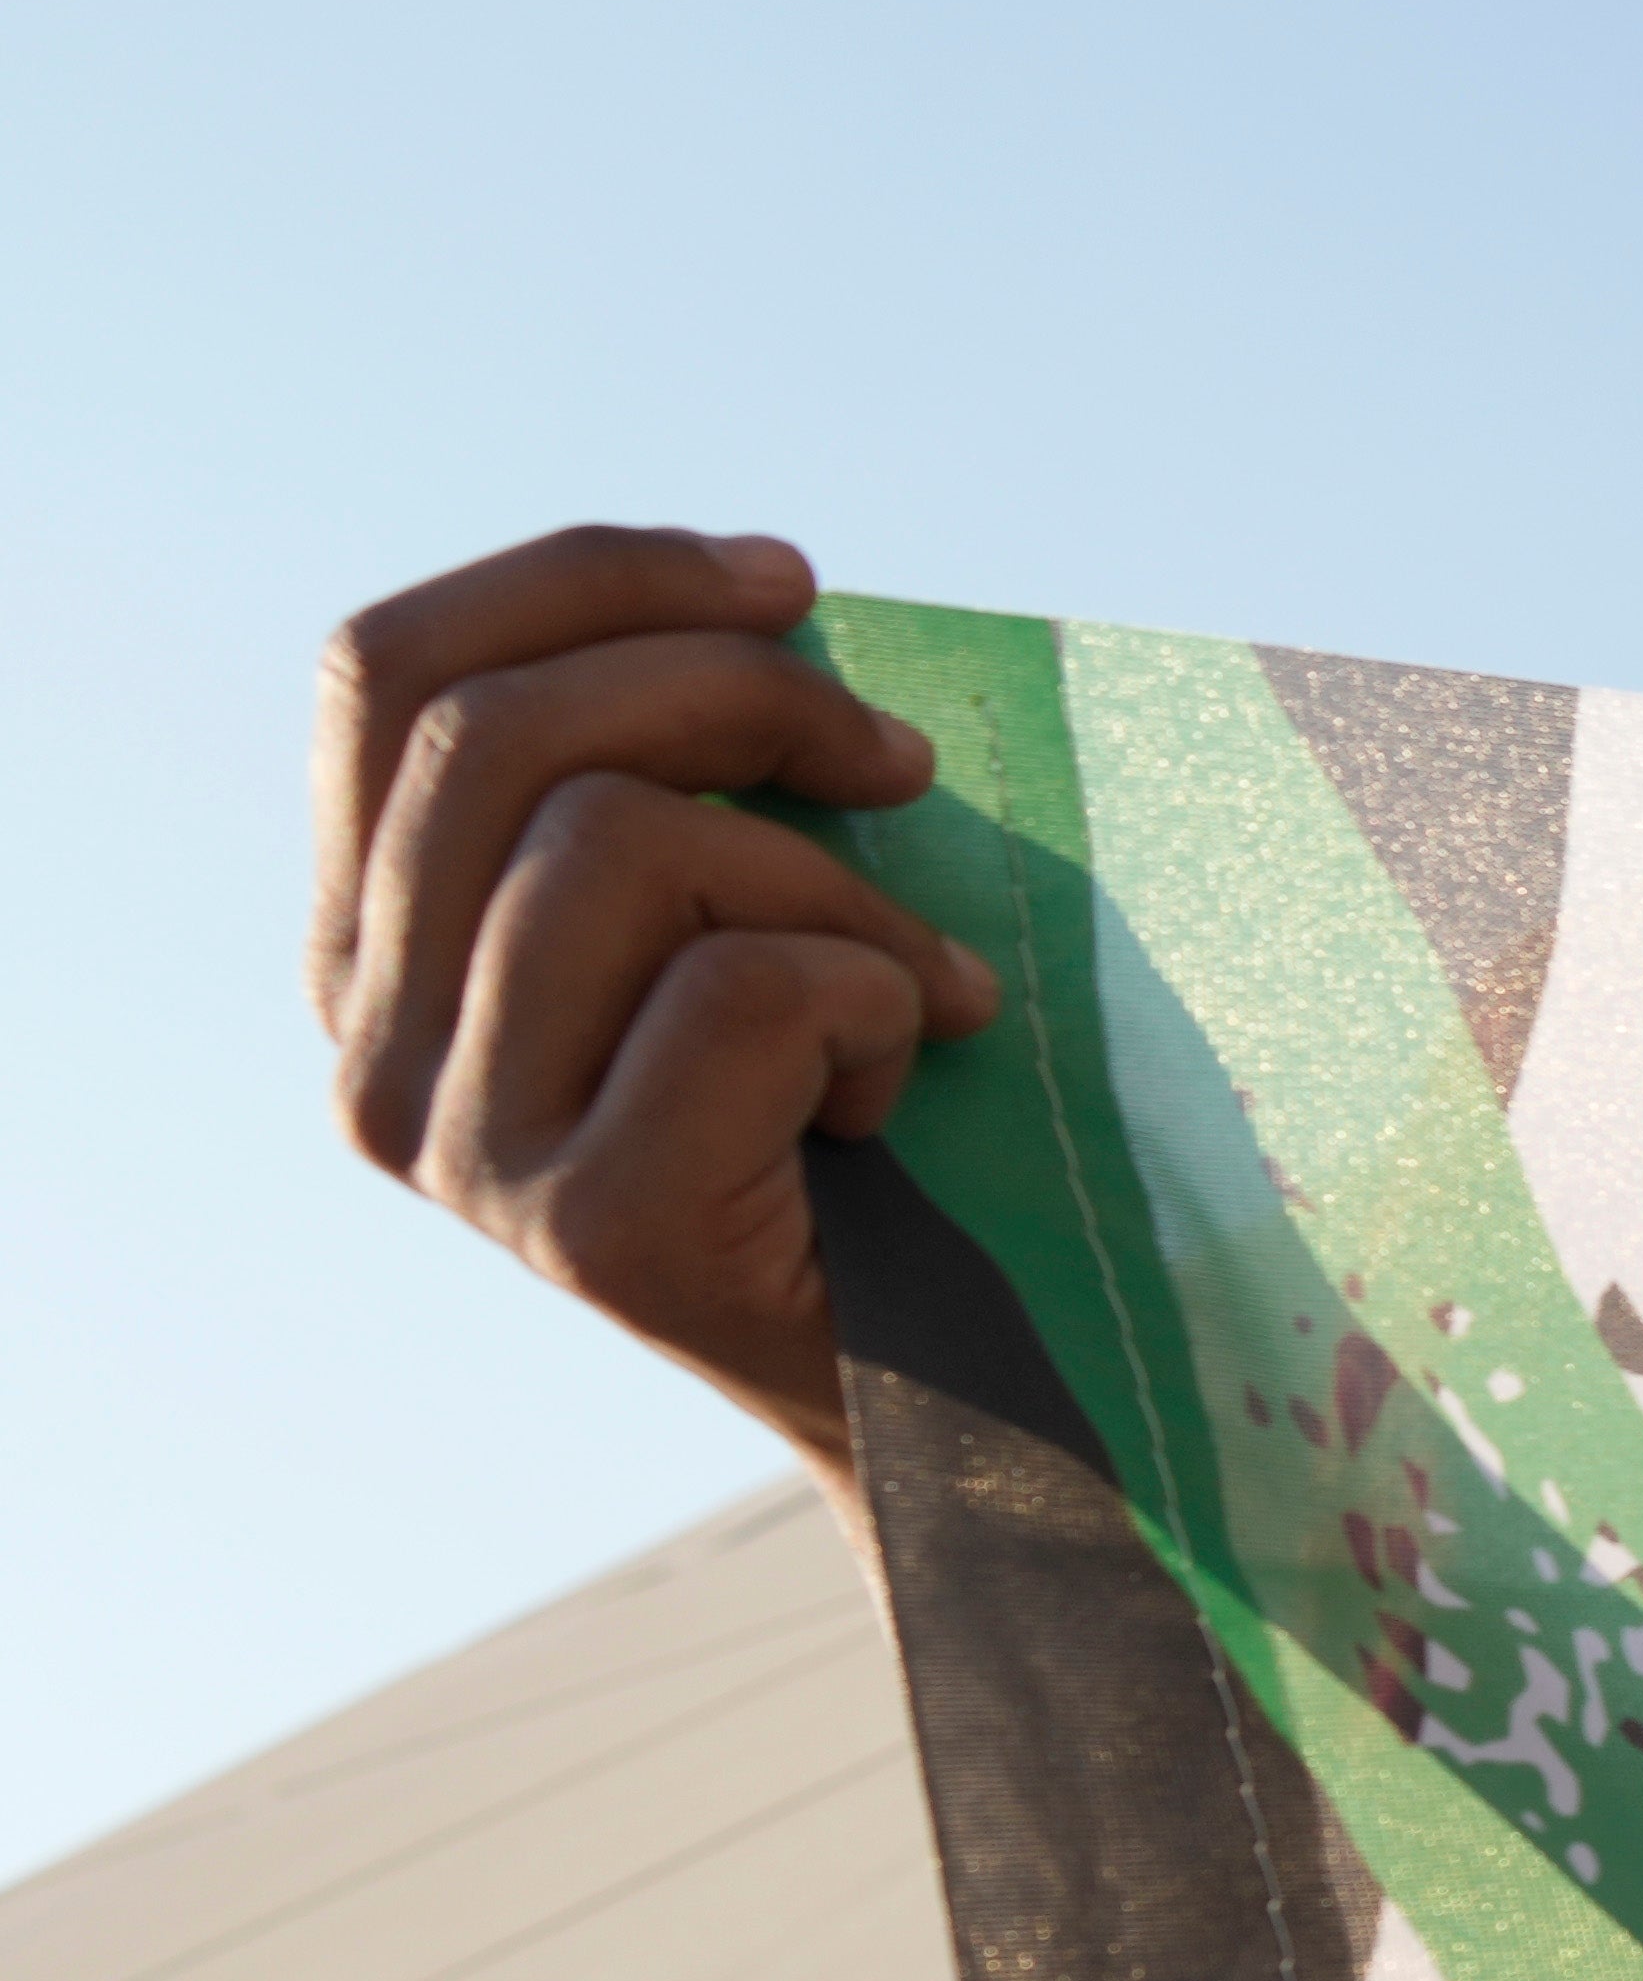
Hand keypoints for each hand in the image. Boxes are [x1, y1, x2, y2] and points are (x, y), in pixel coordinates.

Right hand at [316, 526, 1009, 1475]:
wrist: (936, 1398)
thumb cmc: (853, 1127)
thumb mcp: (727, 911)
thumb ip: (661, 781)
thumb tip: (762, 607)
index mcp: (368, 944)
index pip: (385, 674)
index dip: (584, 582)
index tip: (785, 583)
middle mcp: (369, 1046)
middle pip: (501, 736)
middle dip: (738, 695)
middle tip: (903, 763)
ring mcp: (458, 1146)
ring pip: (618, 846)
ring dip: (828, 885)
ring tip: (909, 984)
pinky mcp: (583, 1226)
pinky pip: (739, 991)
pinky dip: (872, 999)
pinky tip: (898, 1086)